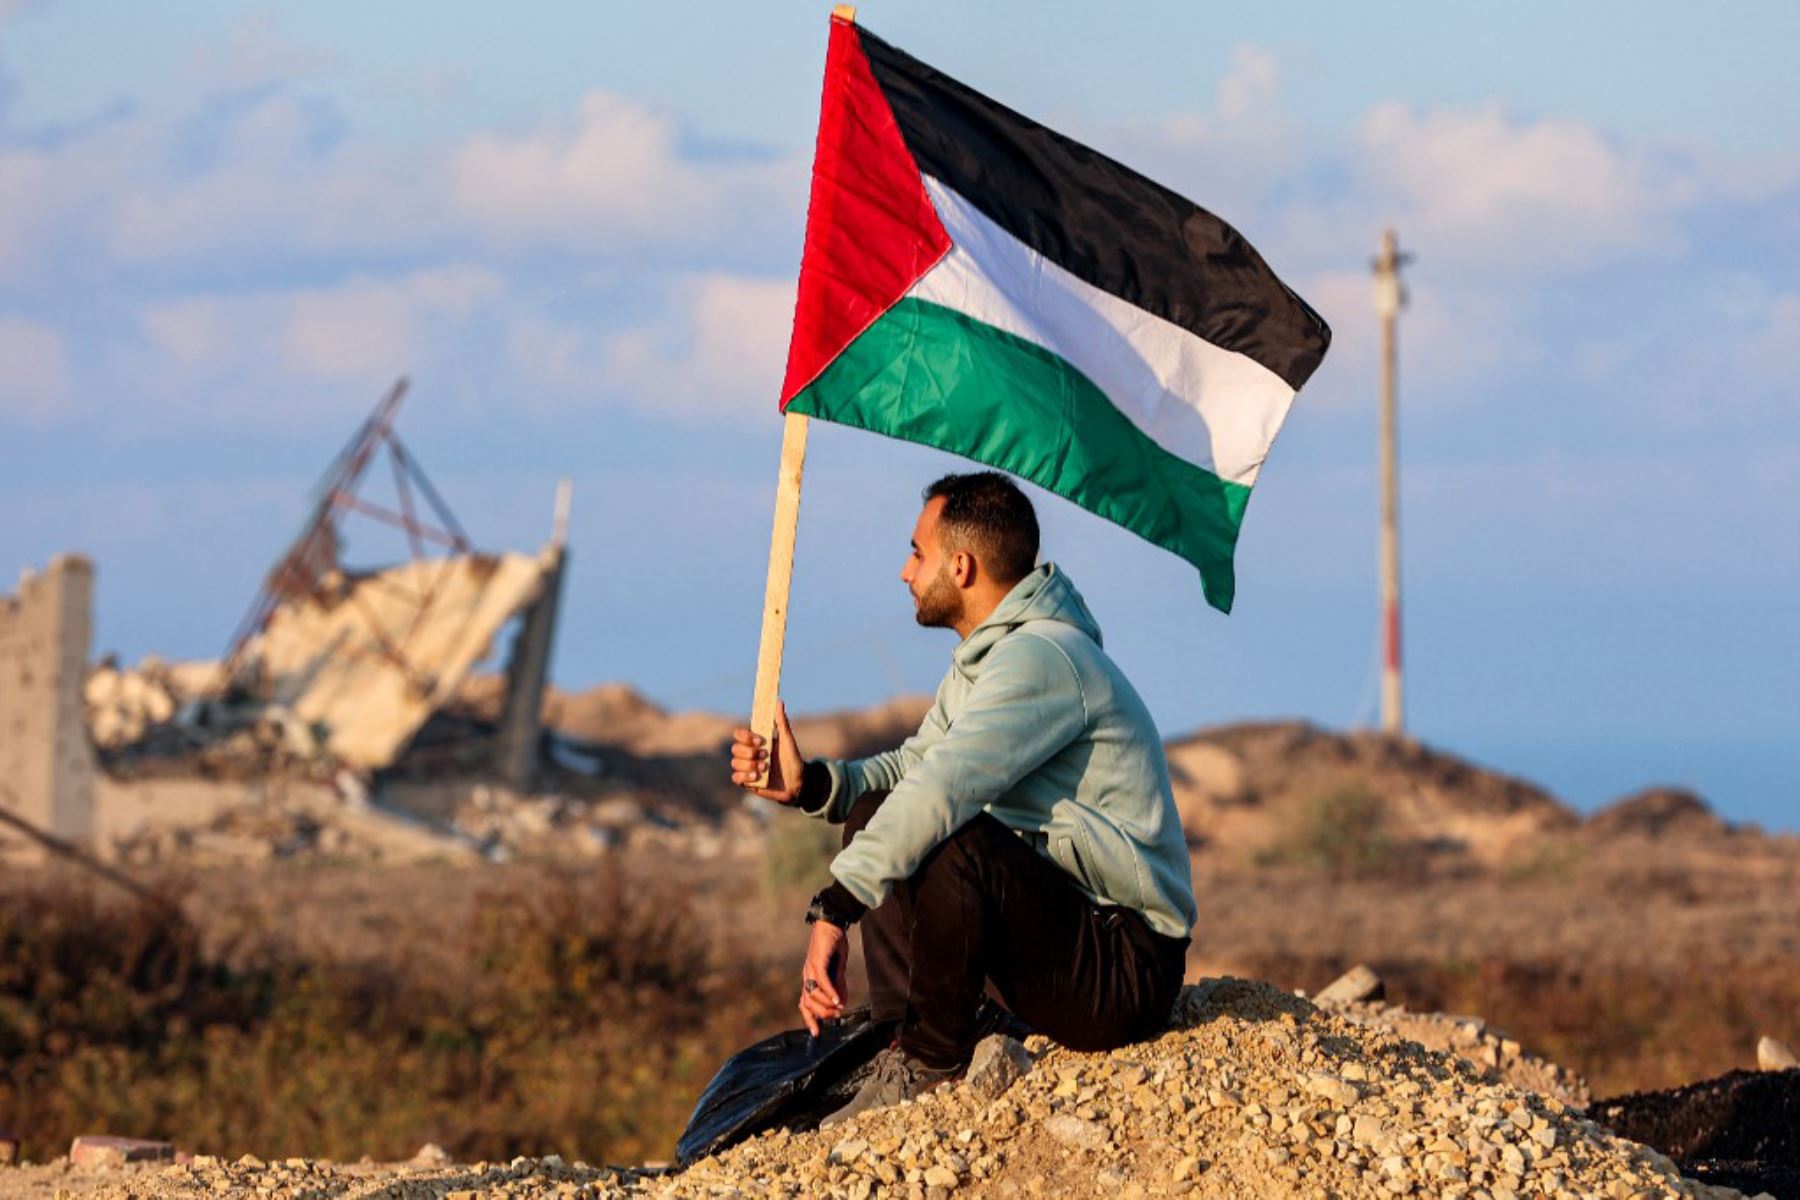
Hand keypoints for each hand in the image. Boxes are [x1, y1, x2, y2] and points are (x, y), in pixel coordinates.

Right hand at [730, 701, 805, 802]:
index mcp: (756, 742)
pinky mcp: (748, 783)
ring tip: (765, 768)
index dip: (745, 736)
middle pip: (735, 748)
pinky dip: (745, 776)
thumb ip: (782, 722)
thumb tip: (779, 702)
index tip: (760, 740)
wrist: (798, 783)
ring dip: (750, 764)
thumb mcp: (788, 741)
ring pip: (735, 763)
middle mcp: (749, 754)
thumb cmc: (793, 760)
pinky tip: (757, 777)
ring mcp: (747, 768)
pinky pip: (736, 778)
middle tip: (766, 755)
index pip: (739, 734)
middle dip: (750, 752)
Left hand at [798, 920, 848, 1035]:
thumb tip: (842, 1003)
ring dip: (826, 1004)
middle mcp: (807, 976)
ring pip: (812, 994)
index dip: (809, 1019)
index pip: (804, 1003)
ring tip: (839, 1007)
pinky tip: (837, 998)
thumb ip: (839, 985)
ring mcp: (810, 969)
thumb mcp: (838, 968)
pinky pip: (821, 981)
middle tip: (836, 1016)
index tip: (817, 1033)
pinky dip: (829, 991)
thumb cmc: (833, 945)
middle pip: (807, 1003)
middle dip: (822, 1014)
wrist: (831, 923)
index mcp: (810, 979)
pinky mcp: (817, 961)